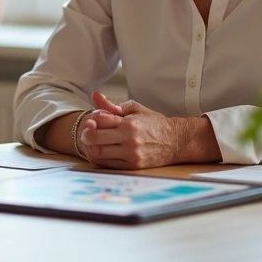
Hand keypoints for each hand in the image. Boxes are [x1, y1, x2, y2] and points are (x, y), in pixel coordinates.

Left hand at [78, 93, 218, 168]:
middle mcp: (129, 140)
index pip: (99, 121)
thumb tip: (95, 95)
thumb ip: (112, 105)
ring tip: (93, 144)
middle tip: (86, 134)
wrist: (175, 141)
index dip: (91, 121)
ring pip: (99, 154)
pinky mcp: (133, 165)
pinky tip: (102, 152)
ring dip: (91, 148)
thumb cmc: (153, 123)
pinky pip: (108, 164)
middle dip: (86, 136)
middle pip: (95, 139)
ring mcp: (131, 154)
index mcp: (129, 123)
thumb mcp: (134, 109)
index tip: (90, 122)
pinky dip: (100, 158)